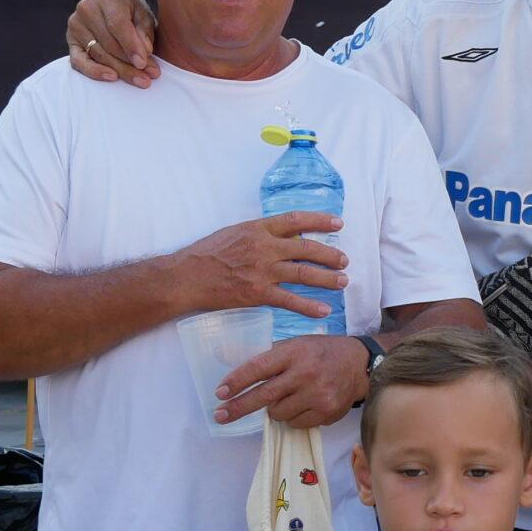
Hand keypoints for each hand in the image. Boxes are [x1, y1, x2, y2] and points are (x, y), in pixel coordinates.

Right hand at [66, 0, 157, 85]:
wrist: (113, 7)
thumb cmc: (131, 12)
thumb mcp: (143, 14)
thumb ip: (144, 31)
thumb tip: (145, 51)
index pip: (117, 25)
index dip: (131, 46)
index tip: (143, 63)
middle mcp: (87, 8)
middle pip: (109, 43)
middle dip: (130, 63)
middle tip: (148, 76)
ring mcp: (76, 25)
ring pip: (99, 54)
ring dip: (120, 70)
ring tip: (140, 79)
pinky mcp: (71, 42)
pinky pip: (79, 62)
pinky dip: (95, 72)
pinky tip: (111, 77)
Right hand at [178, 212, 347, 322]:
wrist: (187, 276)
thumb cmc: (207, 253)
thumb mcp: (234, 231)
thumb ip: (259, 232)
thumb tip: (282, 234)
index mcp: (258, 228)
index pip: (296, 220)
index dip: (320, 220)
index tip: (338, 224)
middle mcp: (264, 247)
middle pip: (306, 248)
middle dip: (329, 255)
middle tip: (344, 260)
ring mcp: (263, 271)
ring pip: (303, 273)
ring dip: (326, 279)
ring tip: (342, 282)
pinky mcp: (258, 293)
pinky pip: (290, 300)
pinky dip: (309, 306)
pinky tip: (323, 310)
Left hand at [218, 335, 369, 427]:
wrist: (359, 364)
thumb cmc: (320, 352)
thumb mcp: (295, 344)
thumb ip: (268, 355)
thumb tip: (227, 360)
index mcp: (294, 352)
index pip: (258, 368)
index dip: (237, 382)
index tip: (220, 393)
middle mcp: (305, 373)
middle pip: (264, 396)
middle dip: (238, 408)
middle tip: (220, 415)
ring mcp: (318, 395)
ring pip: (278, 414)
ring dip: (275, 409)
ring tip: (288, 396)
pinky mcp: (327, 412)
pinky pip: (295, 424)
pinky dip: (293, 417)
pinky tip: (304, 404)